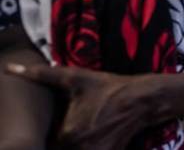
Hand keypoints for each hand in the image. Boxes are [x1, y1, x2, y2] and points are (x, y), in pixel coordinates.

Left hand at [6, 63, 171, 149]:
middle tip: (75, 124)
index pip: (43, 143)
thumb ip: (42, 75)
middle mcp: (78, 148)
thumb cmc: (109, 87)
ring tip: (86, 129)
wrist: (143, 99)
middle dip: (62, 138)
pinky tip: (95, 134)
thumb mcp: (76, 78)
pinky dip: (89, 146)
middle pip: (58, 147)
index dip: (47, 134)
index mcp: (66, 134)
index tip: (58, 124)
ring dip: (76, 143)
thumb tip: (11, 68)